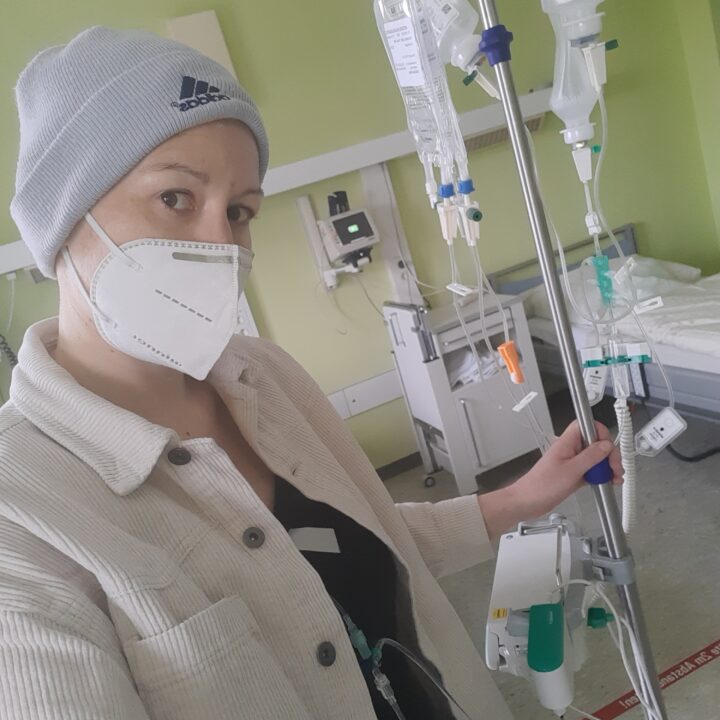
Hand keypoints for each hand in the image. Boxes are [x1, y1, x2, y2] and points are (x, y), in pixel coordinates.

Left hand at [478, 421, 622, 540]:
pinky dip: (601, 475)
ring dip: (607, 466)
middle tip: (614, 467)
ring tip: (614, 478)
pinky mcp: (574, 474)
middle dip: (609, 454)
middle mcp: (570, 450)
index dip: (601, 433)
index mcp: (566, 442)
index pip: (587, 426)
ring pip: (595, 458)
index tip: (608, 447)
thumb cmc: (542, 485)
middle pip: (595, 443)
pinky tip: (607, 481)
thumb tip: (606, 445)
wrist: (528, 502)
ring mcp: (572, 462)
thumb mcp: (571, 470)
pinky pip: (591, 470)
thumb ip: (591, 456)